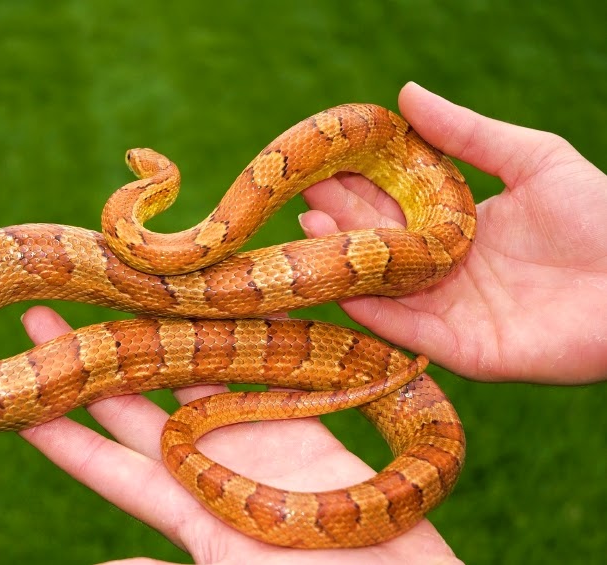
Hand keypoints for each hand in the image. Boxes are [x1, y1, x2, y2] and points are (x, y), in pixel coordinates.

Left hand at [19, 306, 461, 564]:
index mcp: (187, 510)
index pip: (107, 466)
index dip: (62, 435)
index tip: (19, 397)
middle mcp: (214, 466)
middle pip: (138, 405)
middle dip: (92, 363)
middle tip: (44, 318)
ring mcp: (259, 440)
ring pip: (195, 374)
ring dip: (158, 335)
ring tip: (116, 294)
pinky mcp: (308, 423)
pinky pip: (265, 369)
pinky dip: (237, 335)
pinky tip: (207, 302)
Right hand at [300, 82, 606, 384]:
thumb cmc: (603, 216)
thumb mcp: (532, 159)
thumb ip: (468, 133)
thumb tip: (406, 93)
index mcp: (461, 228)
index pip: (396, 206)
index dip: (359, 188)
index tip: (320, 166)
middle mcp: (450, 272)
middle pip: (383, 246)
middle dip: (342, 221)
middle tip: (300, 196)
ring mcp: (455, 312)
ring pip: (388, 289)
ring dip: (348, 264)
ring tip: (310, 232)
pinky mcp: (466, 350)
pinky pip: (411, 331)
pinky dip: (376, 313)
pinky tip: (343, 287)